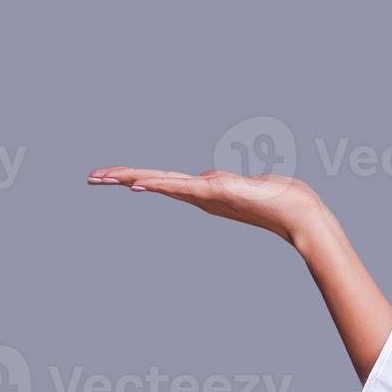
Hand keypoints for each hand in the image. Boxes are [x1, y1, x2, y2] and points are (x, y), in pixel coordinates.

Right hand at [87, 166, 329, 244]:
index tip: (109, 177)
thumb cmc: (279, 201)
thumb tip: (207, 179)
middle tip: (90, 177)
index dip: (136, 178)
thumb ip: (222, 183)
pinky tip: (140, 185)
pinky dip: (161, 185)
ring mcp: (208, 195)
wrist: (301, 215)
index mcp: (205, 192)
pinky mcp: (219, 193)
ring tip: (105, 177)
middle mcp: (202, 195)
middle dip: (122, 179)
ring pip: (164, 183)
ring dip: (133, 178)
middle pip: (155, 183)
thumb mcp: (243, 186)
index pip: (164, 182)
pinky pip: (184, 187)